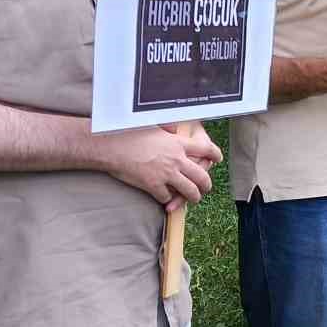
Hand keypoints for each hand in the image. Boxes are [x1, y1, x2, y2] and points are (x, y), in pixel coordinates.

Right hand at [99, 124, 219, 207]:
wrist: (110, 146)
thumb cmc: (127, 133)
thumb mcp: (153, 126)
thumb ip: (168, 129)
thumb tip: (176, 128)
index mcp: (177, 143)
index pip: (206, 149)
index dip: (214, 154)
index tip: (217, 159)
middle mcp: (176, 159)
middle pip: (202, 176)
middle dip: (206, 185)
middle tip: (205, 188)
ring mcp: (166, 174)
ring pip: (190, 191)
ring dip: (193, 197)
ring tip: (192, 199)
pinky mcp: (154, 186)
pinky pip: (167, 197)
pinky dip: (168, 200)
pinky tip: (166, 199)